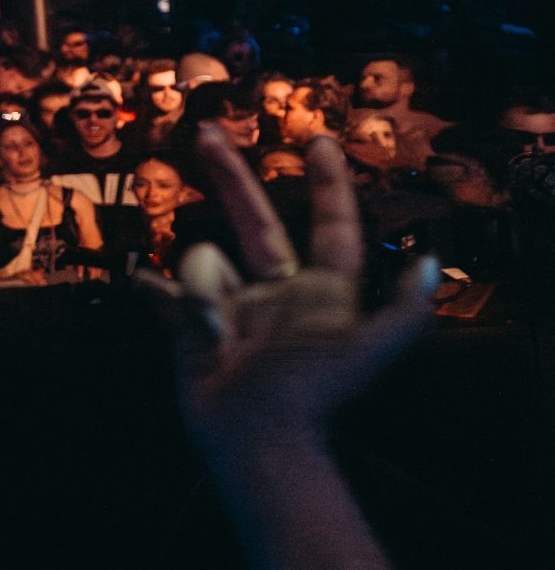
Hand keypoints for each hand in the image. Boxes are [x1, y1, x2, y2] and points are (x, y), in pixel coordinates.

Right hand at [139, 131, 436, 460]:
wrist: (250, 435)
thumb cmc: (310, 393)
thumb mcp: (366, 350)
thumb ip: (404, 309)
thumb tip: (431, 263)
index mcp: (320, 292)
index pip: (329, 227)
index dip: (328, 186)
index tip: (319, 143)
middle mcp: (275, 291)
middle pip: (253, 220)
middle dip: (230, 176)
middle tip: (206, 133)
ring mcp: (231, 305)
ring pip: (205, 263)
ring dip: (204, 294)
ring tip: (218, 339)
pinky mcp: (189, 324)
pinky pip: (165, 294)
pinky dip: (150, 288)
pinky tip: (137, 278)